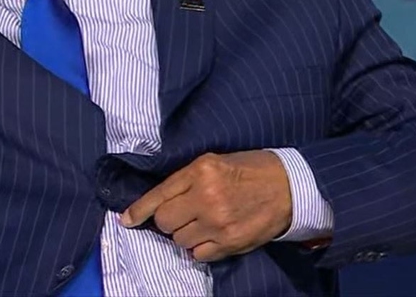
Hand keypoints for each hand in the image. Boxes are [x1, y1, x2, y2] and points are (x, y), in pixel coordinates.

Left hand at [119, 150, 291, 261]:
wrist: (289, 186)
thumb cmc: (250, 169)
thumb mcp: (214, 161)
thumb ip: (186, 179)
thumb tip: (159, 200)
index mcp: (200, 171)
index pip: (159, 195)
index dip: (139, 210)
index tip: (126, 220)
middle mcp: (206, 197)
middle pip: (165, 221)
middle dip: (170, 219)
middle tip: (185, 212)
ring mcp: (218, 223)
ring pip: (179, 240)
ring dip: (185, 234)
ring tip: (203, 222)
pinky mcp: (230, 243)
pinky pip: (198, 254)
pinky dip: (200, 248)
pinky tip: (212, 235)